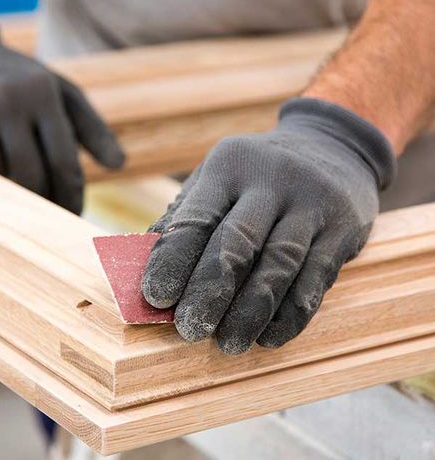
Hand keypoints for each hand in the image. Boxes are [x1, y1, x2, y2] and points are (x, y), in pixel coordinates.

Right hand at [0, 17, 123, 213]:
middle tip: (49, 216)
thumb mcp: (61, 94)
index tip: (74, 216)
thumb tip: (120, 165)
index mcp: (42, 93)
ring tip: (14, 179)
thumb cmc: (22, 82)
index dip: (71, 197)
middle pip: (31, 178)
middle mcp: (6, 100)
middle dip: (43, 203)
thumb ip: (93, 129)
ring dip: (10, 189)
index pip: (64, 162)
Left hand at [142, 98, 395, 353]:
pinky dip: (291, 314)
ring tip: (229, 343)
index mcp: (229, 165)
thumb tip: (145, 268)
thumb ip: (185, 215)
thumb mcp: (218, 176)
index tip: (155, 298)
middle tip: (189, 330)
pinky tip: (269, 336)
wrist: (330, 144)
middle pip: (237, 242)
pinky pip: (316, 278)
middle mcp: (271, 179)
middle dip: (210, 292)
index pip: (197, 216)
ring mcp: (312, 201)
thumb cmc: (255, 173)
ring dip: (250, 312)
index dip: (173, 259)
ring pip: (279, 264)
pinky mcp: (343, 226)